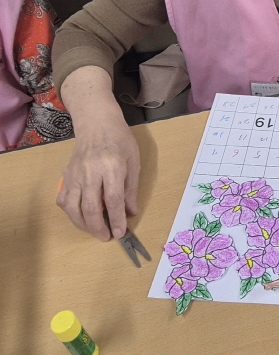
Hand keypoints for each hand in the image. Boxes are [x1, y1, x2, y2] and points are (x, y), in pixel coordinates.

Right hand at [57, 119, 139, 240]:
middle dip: (98, 227)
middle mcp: (91, 171)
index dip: (116, 219)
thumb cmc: (120, 141)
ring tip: (94, 230)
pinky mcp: (66, 175)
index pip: (113, 199)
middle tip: (106, 237)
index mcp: (112, 166)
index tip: (119, 232)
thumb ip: (131, 189)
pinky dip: (71, 212)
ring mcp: (75, 174)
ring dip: (83, 224)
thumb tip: (130, 213)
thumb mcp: (134, 161)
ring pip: (72, 207)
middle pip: (90, 207)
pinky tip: (81, 216)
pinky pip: (63, 200)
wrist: (97, 124)